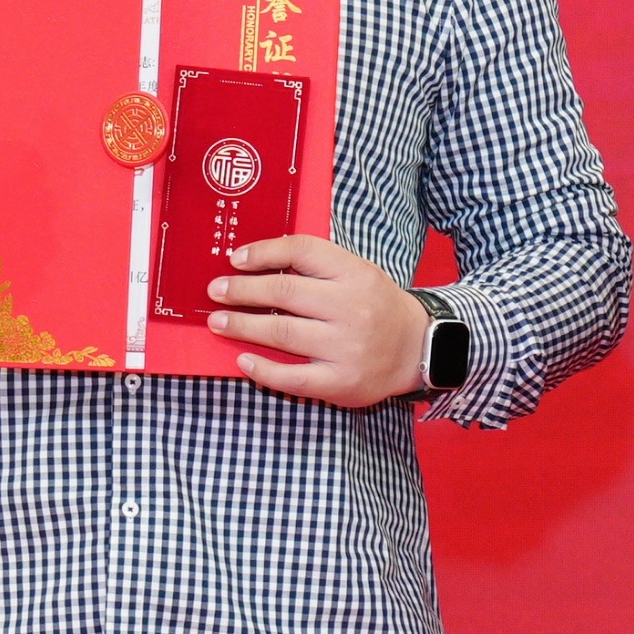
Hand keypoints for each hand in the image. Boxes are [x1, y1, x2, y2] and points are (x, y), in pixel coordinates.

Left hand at [207, 234, 429, 406]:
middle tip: (216, 291)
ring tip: (219, 322)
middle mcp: (352, 308)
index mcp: (356, 275)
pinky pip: (292, 377)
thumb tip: (256, 265)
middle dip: (241, 290)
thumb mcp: (358, 274)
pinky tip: (244, 360)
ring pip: (281, 332)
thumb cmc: (376, 308)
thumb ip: (317, 267)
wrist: (417, 349)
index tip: (235, 259)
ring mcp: (346, 347)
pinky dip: (262, 369)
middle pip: (284, 292)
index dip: (264, 252)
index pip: (302, 251)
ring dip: (242, 326)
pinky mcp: (340, 381)